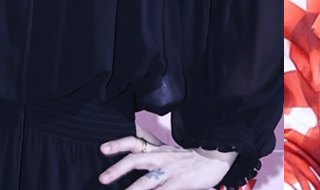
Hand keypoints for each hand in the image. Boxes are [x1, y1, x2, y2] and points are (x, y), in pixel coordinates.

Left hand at [99, 126, 237, 188]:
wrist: (217, 156)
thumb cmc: (191, 157)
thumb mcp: (168, 149)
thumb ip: (151, 147)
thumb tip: (134, 137)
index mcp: (157, 150)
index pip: (135, 142)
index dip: (118, 144)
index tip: (102, 149)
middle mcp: (161, 158)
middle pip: (135, 160)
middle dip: (117, 169)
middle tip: (102, 178)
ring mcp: (170, 172)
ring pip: (146, 182)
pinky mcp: (179, 183)